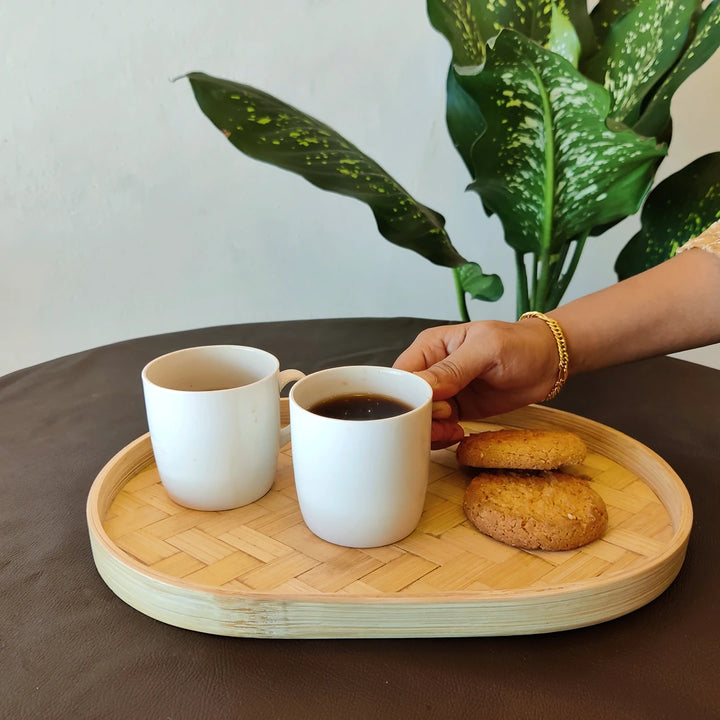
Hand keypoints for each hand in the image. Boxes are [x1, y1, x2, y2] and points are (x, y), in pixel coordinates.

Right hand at [393, 320, 558, 447]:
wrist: (548, 361)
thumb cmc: (519, 344)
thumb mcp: (486, 349)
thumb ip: (452, 368)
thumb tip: (422, 387)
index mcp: (430, 347)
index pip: (402, 375)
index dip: (407, 396)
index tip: (427, 409)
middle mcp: (431, 369)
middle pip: (407, 400)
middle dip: (418, 418)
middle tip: (442, 425)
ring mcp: (444, 392)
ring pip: (419, 417)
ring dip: (430, 430)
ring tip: (452, 432)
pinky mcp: (457, 409)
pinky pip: (437, 426)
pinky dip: (441, 436)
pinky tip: (457, 434)